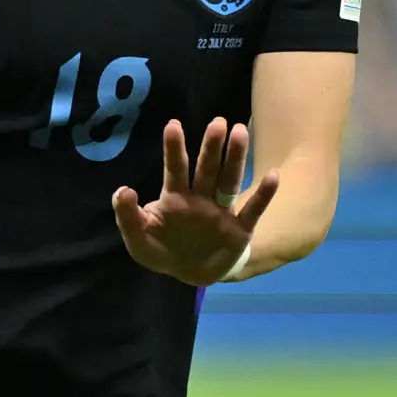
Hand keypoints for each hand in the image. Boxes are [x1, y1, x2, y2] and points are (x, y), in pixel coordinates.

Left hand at [113, 116, 275, 283]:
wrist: (190, 274)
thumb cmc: (163, 251)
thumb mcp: (139, 240)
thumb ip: (128, 217)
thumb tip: (123, 190)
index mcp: (175, 198)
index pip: (175, 169)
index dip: (174, 149)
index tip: (173, 124)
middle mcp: (200, 199)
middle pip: (207, 169)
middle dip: (212, 147)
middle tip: (218, 122)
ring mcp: (221, 212)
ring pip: (229, 181)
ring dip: (235, 158)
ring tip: (240, 132)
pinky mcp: (239, 230)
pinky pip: (253, 211)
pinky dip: (263, 195)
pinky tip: (273, 176)